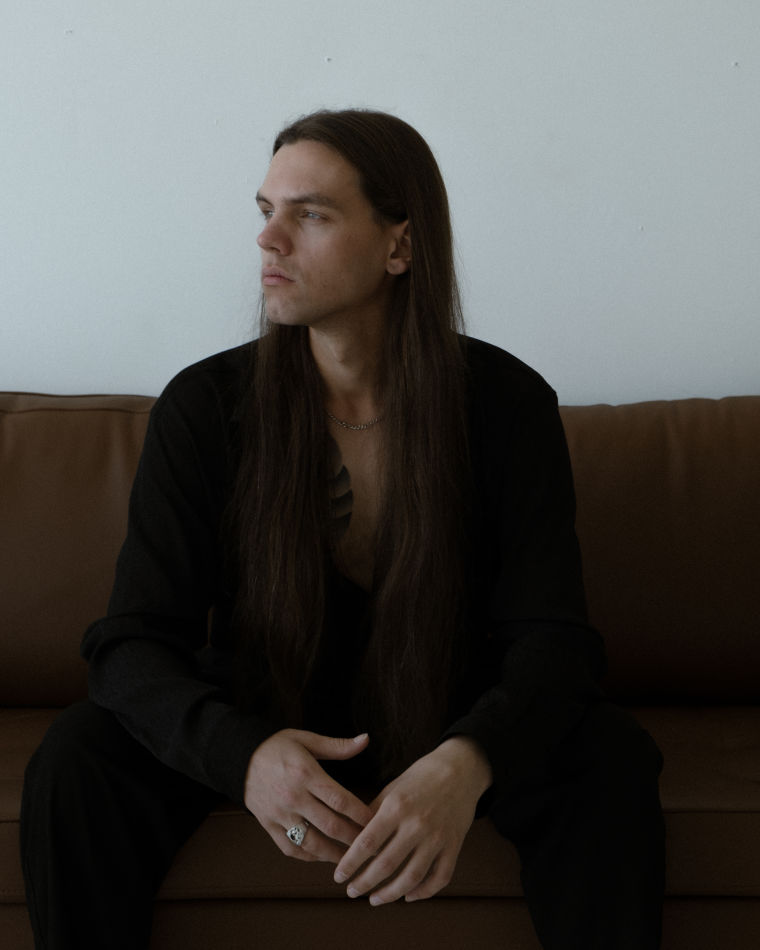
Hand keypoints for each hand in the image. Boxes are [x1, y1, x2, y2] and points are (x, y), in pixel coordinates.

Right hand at [244, 729, 373, 863]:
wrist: (239, 756)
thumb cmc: (277, 746)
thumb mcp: (306, 739)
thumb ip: (337, 746)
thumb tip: (365, 740)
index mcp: (305, 774)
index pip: (339, 800)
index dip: (360, 814)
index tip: (376, 822)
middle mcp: (293, 797)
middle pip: (330, 826)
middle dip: (354, 839)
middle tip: (371, 846)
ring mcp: (279, 814)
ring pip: (311, 843)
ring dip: (334, 854)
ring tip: (351, 858)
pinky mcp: (268, 825)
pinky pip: (290, 848)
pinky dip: (309, 856)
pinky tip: (323, 856)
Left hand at [333, 736, 491, 903]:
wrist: (459, 769)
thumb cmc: (419, 778)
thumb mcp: (392, 789)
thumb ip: (372, 814)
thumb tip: (352, 841)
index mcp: (397, 807)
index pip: (367, 842)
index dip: (350, 864)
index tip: (338, 877)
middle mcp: (417, 824)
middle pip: (386, 865)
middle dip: (364, 883)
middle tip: (351, 892)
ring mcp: (438, 837)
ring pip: (411, 878)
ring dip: (390, 894)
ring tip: (374, 900)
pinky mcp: (454, 845)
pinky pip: (439, 878)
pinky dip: (423, 893)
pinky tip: (408, 896)